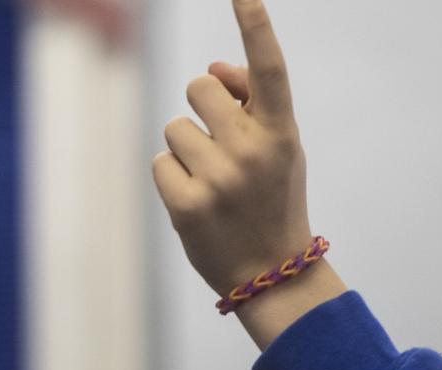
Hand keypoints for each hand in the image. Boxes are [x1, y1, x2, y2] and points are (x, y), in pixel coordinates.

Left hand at [152, 0, 345, 347]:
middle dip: (200, 108)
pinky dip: (171, 178)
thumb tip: (209, 70)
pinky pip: (159, 162)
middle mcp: (252, 150)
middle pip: (197, 88)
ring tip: (212, 183)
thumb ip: (250, 105)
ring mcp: (219, 178)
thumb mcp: (277, 148)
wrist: (271, 271)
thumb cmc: (271, 198)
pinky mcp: (186, 204)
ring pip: (174, 128)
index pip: (267, 69)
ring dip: (185, 149)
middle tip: (218, 146)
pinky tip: (196, 202)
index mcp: (282, 132)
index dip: (254, 25)